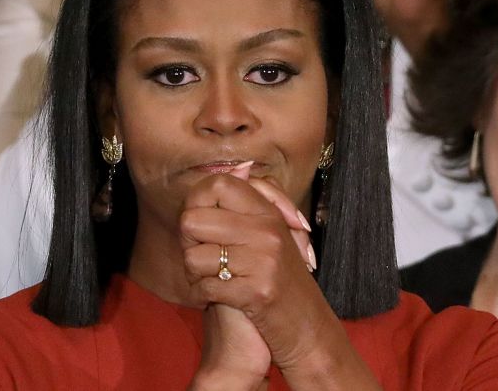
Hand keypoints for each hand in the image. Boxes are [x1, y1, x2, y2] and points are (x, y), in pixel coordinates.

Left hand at [181, 172, 377, 387]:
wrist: (309, 329)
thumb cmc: (283, 280)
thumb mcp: (273, 234)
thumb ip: (254, 200)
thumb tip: (239, 167)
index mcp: (268, 213)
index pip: (216, 185)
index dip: (197, 203)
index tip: (203, 225)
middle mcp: (267, 231)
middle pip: (192, 220)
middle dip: (189, 243)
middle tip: (203, 258)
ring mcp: (264, 261)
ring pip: (193, 257)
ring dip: (195, 274)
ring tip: (213, 279)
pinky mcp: (257, 292)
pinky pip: (206, 287)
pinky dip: (203, 296)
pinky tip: (214, 298)